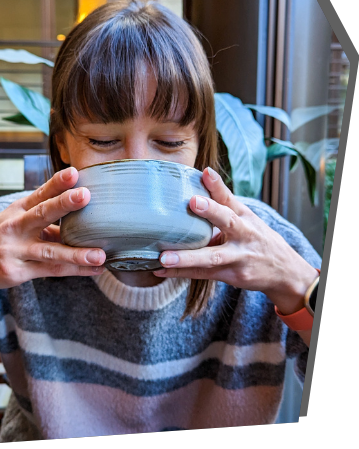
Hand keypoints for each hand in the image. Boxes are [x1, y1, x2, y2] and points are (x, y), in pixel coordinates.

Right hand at [0, 167, 105, 297]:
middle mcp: (15, 227)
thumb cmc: (0, 238)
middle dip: (64, 204)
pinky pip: (51, 271)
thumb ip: (44, 215)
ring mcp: (15, 250)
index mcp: (18, 209)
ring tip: (100, 255)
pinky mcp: (18, 272)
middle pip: (42, 214)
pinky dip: (75, 271)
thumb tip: (80, 211)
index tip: (74, 172)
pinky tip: (94, 269)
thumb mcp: (16, 219)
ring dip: (76, 254)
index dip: (57, 182)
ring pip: (50, 251)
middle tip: (86, 195)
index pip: (40, 193)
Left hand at [154, 167, 317, 312]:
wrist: (286, 272)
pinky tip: (161, 270)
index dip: (218, 185)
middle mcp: (244, 234)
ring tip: (164, 258)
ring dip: (187, 258)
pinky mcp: (232, 276)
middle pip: (228, 221)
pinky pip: (203, 274)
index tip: (206, 172)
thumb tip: (196, 183)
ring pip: (212, 257)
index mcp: (244, 216)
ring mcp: (239, 257)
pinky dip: (181, 273)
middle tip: (193, 201)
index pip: (230, 197)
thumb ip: (223, 204)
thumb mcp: (246, 218)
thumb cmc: (257, 239)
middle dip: (212, 210)